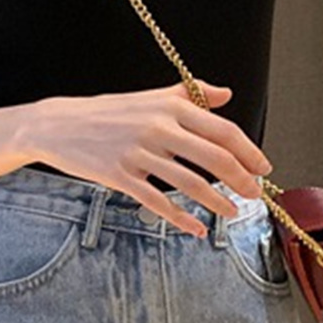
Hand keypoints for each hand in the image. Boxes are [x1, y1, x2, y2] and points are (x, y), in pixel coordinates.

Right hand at [28, 81, 272, 236]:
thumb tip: (225, 95)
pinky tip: (194, 229)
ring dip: (217, 201)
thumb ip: (190, 94)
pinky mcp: (120, 175)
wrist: (59, 124)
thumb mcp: (150, 96)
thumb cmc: (109, 111)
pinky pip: (157, 202)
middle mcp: (157, 128)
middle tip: (255, 194)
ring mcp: (138, 153)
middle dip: (241, 180)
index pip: (222, 130)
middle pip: (213, 157)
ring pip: (189, 183)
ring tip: (232, 212)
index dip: (248, 151)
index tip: (262, 166)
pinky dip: (180, 218)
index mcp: (169, 107)